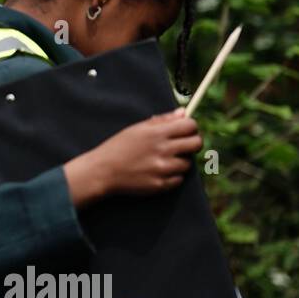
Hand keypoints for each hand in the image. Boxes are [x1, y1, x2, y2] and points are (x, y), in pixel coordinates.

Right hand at [64, 109, 201, 205]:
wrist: (103, 171)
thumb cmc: (119, 147)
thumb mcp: (137, 129)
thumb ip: (162, 120)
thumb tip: (183, 113)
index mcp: (156, 133)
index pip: (190, 126)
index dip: (191, 127)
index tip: (186, 131)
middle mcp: (162, 150)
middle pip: (196, 144)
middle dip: (192, 143)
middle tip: (183, 146)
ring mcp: (162, 168)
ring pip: (188, 163)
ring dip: (180, 161)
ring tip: (164, 160)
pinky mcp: (160, 184)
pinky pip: (178, 179)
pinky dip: (172, 176)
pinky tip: (158, 172)